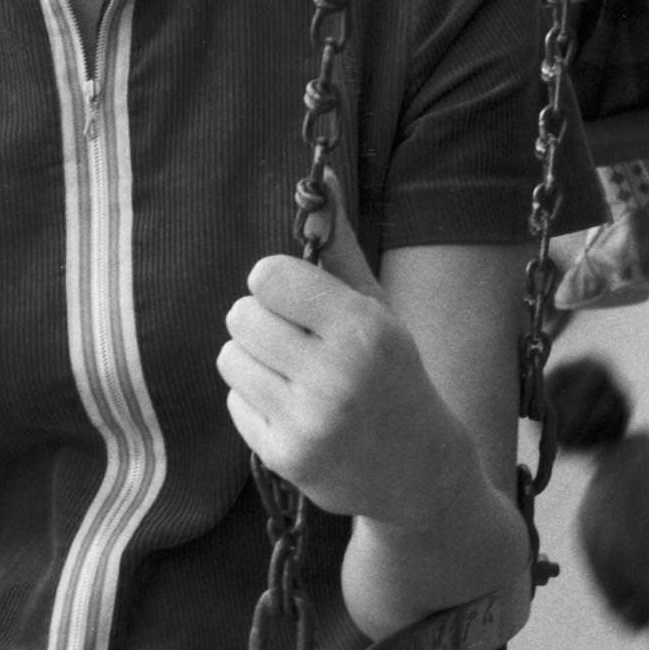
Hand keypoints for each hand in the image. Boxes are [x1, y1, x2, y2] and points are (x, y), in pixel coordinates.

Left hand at [216, 179, 456, 529]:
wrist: (419, 472)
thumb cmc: (391, 373)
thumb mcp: (376, 308)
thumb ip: (339, 245)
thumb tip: (319, 177)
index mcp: (363, 328)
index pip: (267, 276)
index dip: (275, 283)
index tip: (294, 297)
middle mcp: (335, 375)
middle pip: (242, 315)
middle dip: (262, 321)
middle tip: (296, 340)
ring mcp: (308, 421)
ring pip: (230, 357)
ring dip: (253, 360)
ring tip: (294, 374)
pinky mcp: (284, 457)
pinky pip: (234, 400)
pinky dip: (254, 400)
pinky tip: (294, 409)